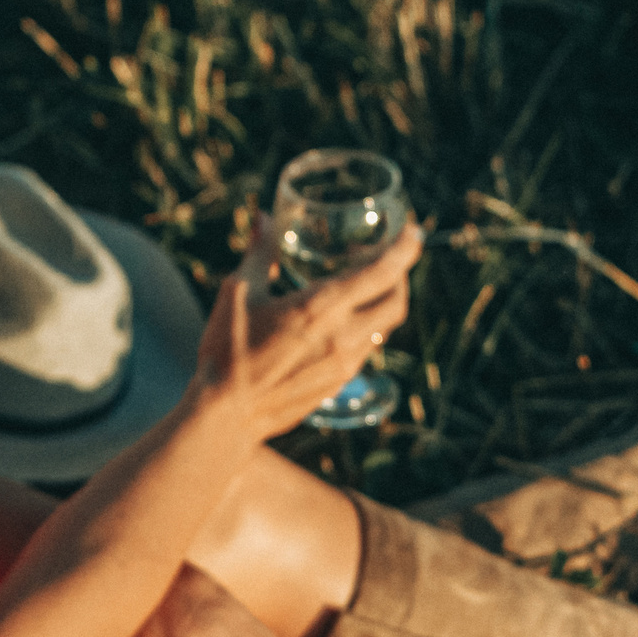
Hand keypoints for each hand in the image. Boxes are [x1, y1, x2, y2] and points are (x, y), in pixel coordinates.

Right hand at [192, 222, 421, 438]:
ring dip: (382, 304)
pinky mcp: (335, 387)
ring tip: (361, 291)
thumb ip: (259, 254)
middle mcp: (342, 337)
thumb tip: (263, 220)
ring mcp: (343, 366)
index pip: (382, 272)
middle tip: (384, 260)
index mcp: (321, 308)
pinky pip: (364, 352)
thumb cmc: (226, 351)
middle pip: (397, 302)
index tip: (413, 232)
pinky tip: (340, 326)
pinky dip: (364, 330)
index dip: (405, 248)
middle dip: (400, 276)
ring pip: (383, 329)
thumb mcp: (239, 292)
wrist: (225, 416)